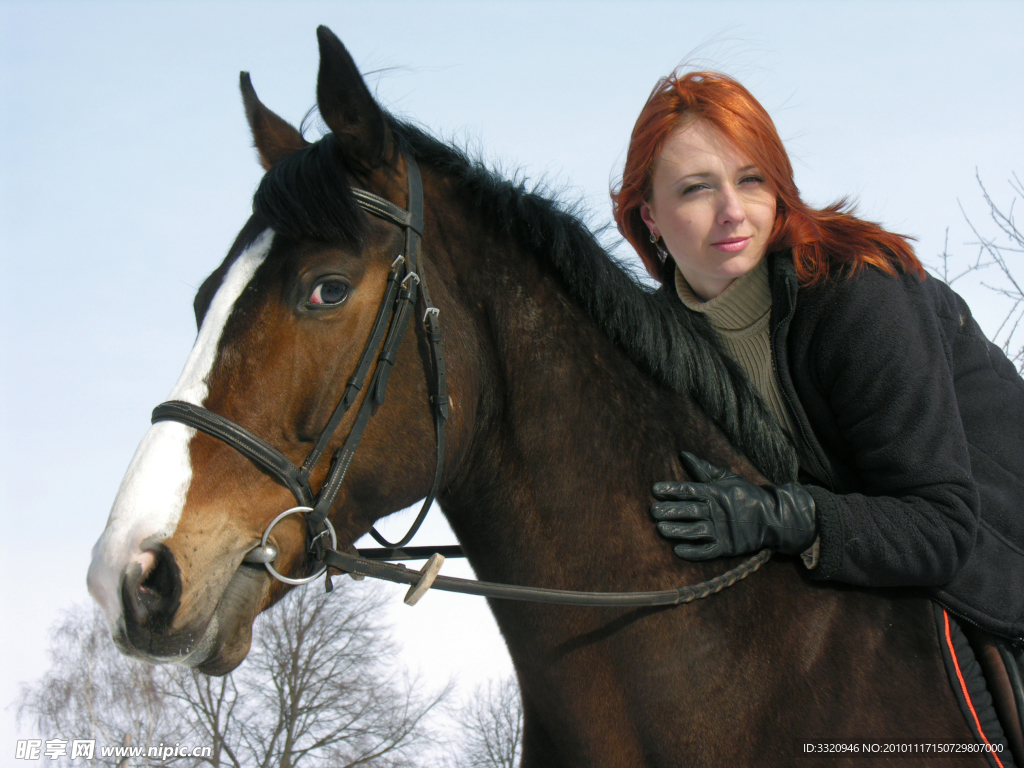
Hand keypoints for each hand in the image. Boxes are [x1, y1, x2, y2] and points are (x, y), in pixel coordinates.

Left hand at [651, 452, 816, 559]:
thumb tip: (683, 454)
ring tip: (660, 529)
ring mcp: (721, 530)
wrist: (774, 517)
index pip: (688, 490)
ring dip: (677, 530)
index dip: (671, 489)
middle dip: (669, 510)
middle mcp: (715, 511)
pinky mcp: (727, 548)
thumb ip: (703, 469)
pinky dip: (693, 552)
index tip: (655, 489)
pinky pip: (707, 551)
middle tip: (652, 511)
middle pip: (688, 510)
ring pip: (694, 531)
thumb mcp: (726, 478)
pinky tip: (678, 550)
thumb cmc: (747, 495)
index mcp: (714, 493)